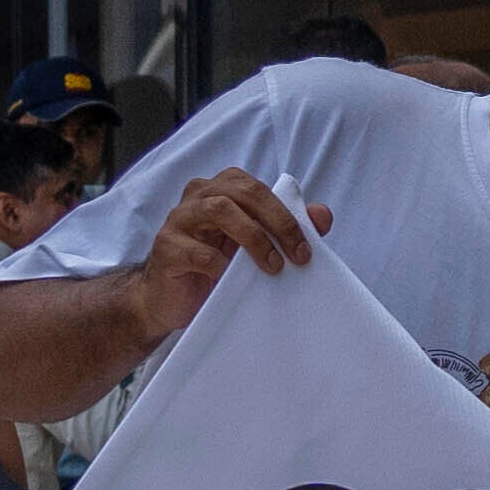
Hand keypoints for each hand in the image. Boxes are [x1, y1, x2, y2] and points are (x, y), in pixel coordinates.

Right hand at [141, 171, 326, 302]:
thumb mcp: (253, 247)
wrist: (169, 301)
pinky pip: (197, 251)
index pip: (258, 189)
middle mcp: (198, 196)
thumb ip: (286, 228)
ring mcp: (178, 219)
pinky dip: (221, 265)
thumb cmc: (214, 267)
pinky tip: (231, 279)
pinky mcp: (166, 247)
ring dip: (252, 238)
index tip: (306, 248)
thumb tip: (323, 215)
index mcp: (221, 189)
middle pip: (242, 193)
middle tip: (296, 256)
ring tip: (271, 266)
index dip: (286, 214)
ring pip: (219, 210)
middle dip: (276, 222)